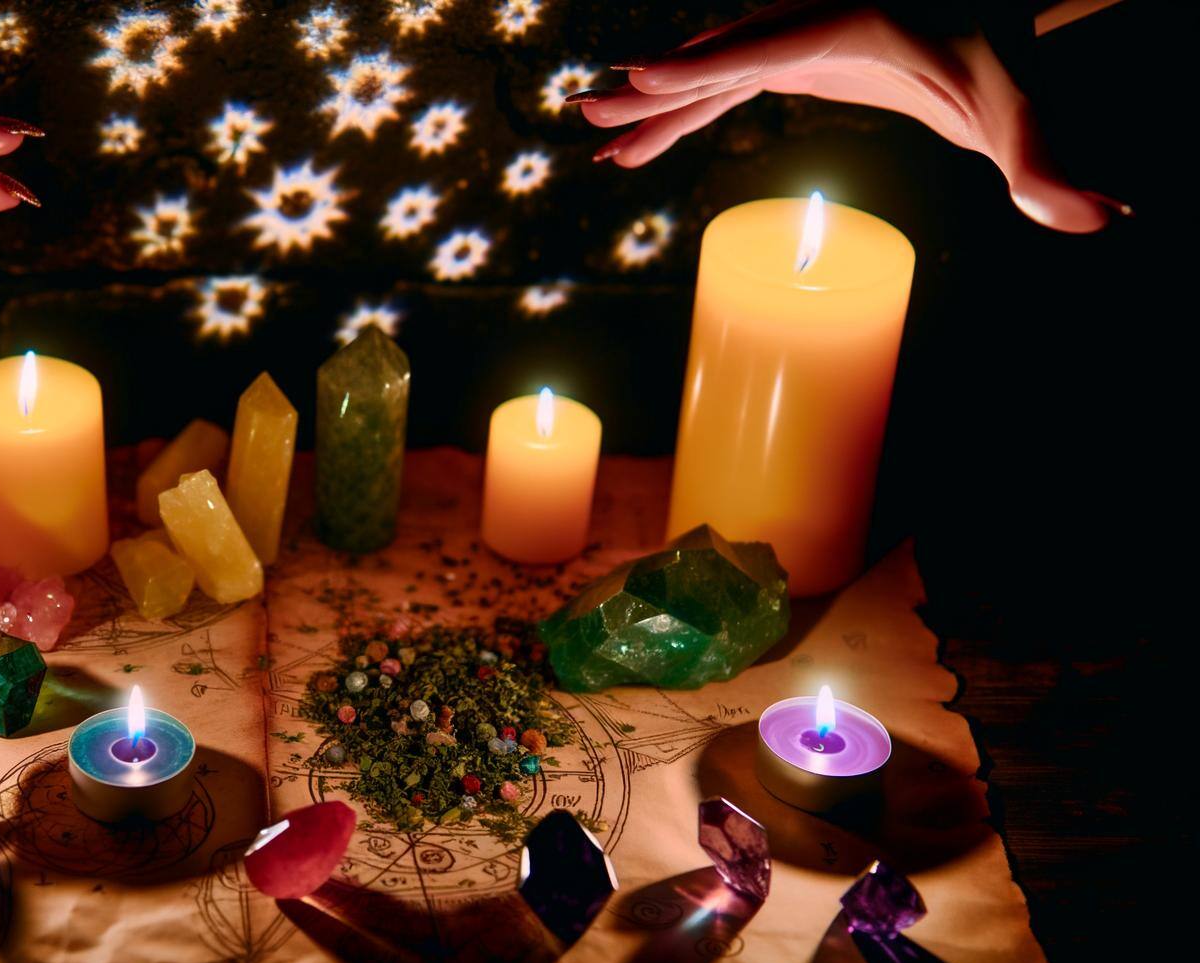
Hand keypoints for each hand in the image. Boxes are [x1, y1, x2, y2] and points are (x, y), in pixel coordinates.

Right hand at [569, 1, 1124, 232]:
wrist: (987, 18)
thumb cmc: (1003, 51)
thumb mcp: (1022, 104)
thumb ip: (1049, 161)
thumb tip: (1098, 214)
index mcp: (854, 17)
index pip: (768, 44)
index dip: (704, 63)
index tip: (642, 74)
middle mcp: (811, 17)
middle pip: (721, 51)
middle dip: (656, 84)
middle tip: (592, 109)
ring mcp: (796, 36)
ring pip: (711, 69)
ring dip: (654, 107)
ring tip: (594, 135)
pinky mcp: (793, 58)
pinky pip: (722, 87)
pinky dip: (679, 116)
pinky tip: (640, 148)